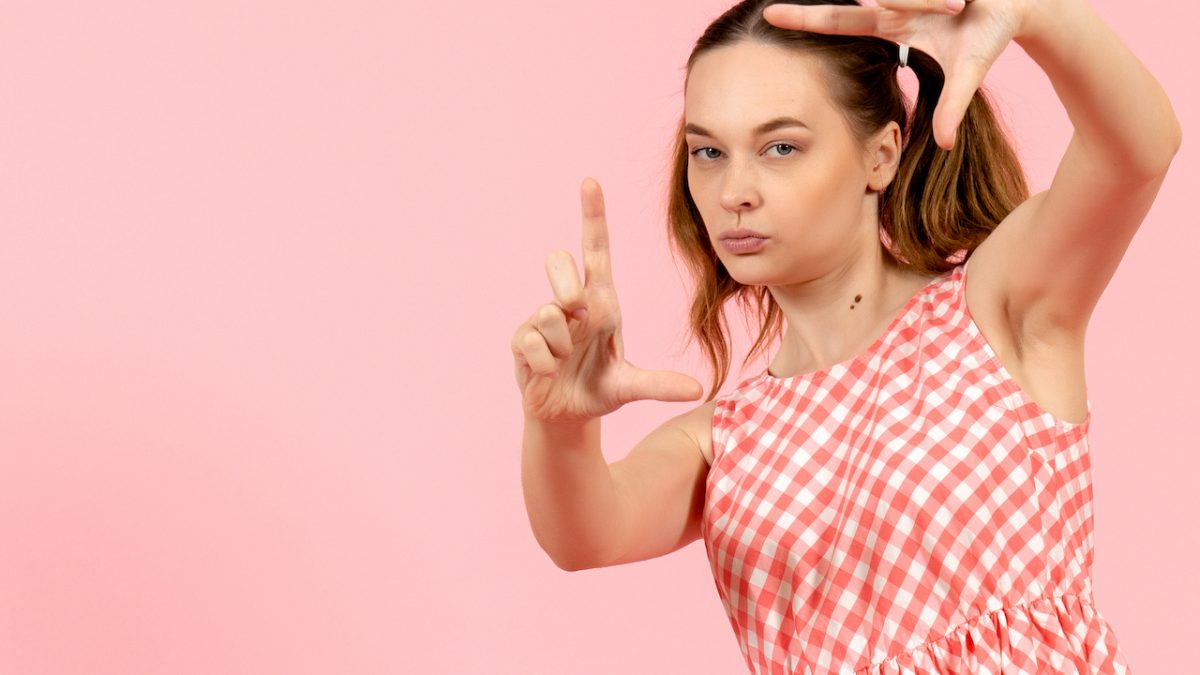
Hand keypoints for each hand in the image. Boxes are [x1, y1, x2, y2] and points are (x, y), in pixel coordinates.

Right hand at [511, 178, 703, 423]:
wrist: (566, 415)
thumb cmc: (599, 388)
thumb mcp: (630, 386)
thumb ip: (659, 384)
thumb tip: (697, 390)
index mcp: (601, 302)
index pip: (596, 250)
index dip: (593, 216)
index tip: (590, 182)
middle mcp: (571, 303)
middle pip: (559, 262)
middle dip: (566, 283)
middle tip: (578, 313)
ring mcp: (543, 319)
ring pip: (547, 311)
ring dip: (561, 345)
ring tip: (565, 362)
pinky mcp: (522, 339)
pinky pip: (531, 340)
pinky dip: (545, 363)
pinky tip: (549, 372)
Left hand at [763, 0, 1030, 149]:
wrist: (1017, 4)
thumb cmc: (985, 35)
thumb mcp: (967, 73)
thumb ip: (952, 106)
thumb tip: (944, 144)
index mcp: (892, 24)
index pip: (839, 22)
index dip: (806, 20)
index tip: (769, 16)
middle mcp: (892, 1)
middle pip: (851, 3)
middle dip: (810, 7)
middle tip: (769, 10)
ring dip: (925, 2)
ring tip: (952, 6)